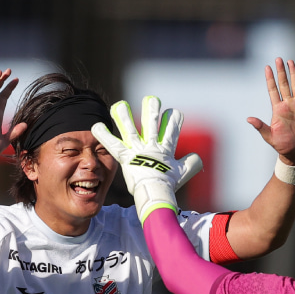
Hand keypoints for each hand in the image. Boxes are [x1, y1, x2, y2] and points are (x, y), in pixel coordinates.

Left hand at [92, 96, 202, 222]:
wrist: (156, 194)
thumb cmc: (168, 185)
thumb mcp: (184, 173)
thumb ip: (192, 163)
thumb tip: (198, 157)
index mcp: (165, 149)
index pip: (172, 129)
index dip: (174, 120)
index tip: (174, 113)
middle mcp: (150, 146)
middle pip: (151, 123)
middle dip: (152, 110)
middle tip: (151, 99)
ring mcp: (137, 150)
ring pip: (130, 129)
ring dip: (124, 116)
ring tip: (119, 105)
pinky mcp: (125, 157)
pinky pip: (112, 144)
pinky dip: (104, 135)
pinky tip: (96, 125)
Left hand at [248, 58, 294, 165]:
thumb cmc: (282, 145)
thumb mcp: (269, 136)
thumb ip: (261, 126)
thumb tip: (248, 119)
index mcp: (277, 109)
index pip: (273, 90)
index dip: (270, 79)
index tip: (267, 67)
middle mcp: (288, 104)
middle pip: (284, 84)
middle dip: (281, 72)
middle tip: (278, 59)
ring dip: (293, 73)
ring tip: (290, 62)